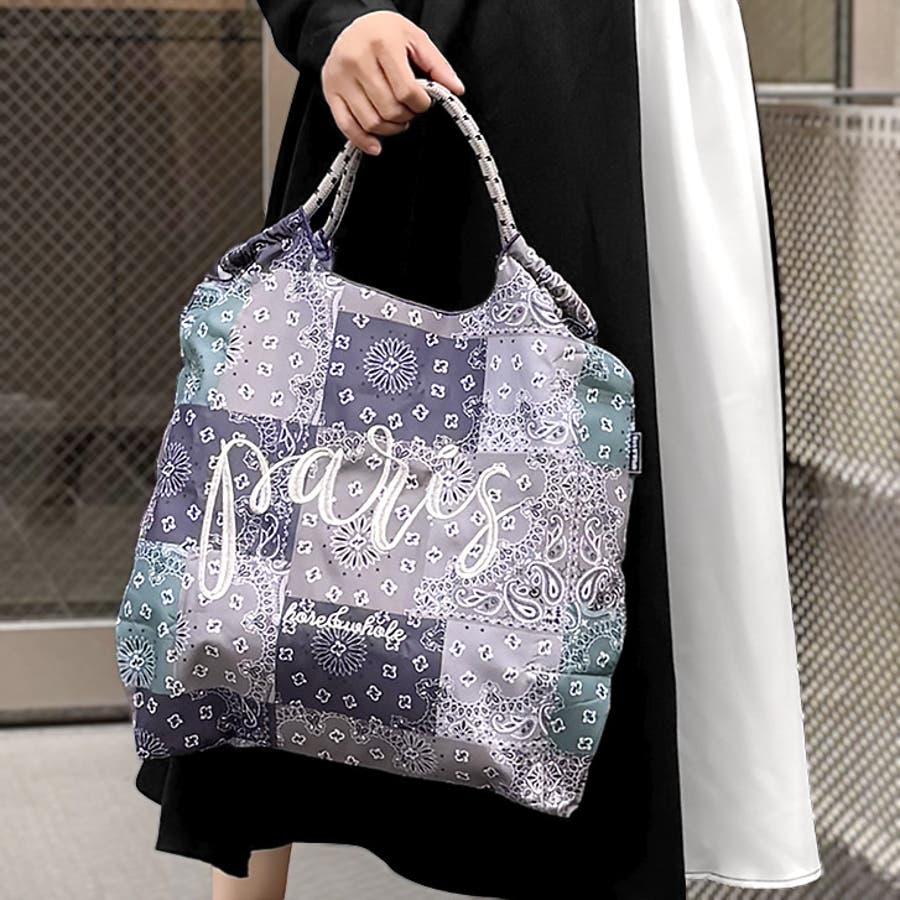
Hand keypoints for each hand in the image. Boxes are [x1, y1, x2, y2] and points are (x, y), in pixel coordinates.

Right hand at [321, 10, 464, 154]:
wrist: (350, 25)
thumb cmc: (384, 33)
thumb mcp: (415, 39)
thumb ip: (437, 65)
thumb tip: (456, 89)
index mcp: (381, 44)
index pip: (406, 91)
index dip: (420, 104)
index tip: (423, 102)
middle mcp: (357, 60)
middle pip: (389, 109)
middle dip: (406, 116)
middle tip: (409, 109)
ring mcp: (341, 78)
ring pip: (371, 122)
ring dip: (390, 129)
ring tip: (396, 118)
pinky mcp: (330, 92)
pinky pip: (347, 126)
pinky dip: (363, 141)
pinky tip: (376, 145)